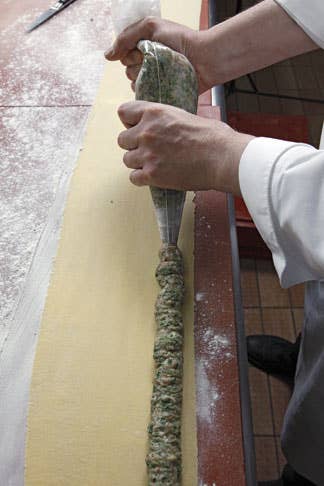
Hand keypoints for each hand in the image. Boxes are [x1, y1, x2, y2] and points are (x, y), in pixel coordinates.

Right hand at [105, 17, 210, 93]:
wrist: (204, 58)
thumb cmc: (181, 40)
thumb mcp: (151, 27)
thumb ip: (126, 37)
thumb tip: (107, 55)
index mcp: (144, 49)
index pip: (124, 55)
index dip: (130, 53)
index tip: (143, 48)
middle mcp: (147, 65)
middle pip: (128, 71)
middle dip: (138, 65)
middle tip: (156, 60)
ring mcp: (155, 80)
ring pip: (135, 84)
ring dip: (145, 78)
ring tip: (162, 72)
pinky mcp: (161, 93)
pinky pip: (146, 97)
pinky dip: (149, 92)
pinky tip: (159, 85)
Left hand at [117, 101, 253, 194]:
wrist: (221, 158)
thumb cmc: (212, 137)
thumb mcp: (185, 116)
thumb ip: (166, 121)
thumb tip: (162, 127)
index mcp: (154, 113)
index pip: (123, 112)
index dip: (130, 122)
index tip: (138, 128)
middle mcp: (146, 132)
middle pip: (122, 139)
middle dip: (134, 145)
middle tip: (149, 150)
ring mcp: (147, 154)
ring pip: (127, 160)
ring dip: (138, 163)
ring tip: (155, 164)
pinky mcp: (152, 175)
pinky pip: (134, 178)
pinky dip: (142, 179)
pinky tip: (155, 176)